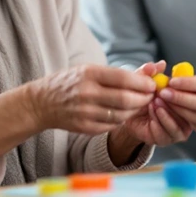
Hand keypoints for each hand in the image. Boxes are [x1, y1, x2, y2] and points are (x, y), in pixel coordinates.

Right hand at [28, 64, 155, 134]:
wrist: (43, 102)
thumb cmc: (71, 81)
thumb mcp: (90, 69)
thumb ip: (120, 72)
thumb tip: (152, 69)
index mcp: (89, 73)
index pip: (123, 79)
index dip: (142, 83)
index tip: (152, 84)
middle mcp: (86, 93)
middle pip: (126, 99)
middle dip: (144, 99)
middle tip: (151, 96)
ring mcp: (85, 112)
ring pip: (121, 115)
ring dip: (136, 110)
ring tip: (140, 104)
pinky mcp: (84, 127)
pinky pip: (112, 125)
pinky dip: (122, 120)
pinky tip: (124, 113)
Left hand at [115, 61, 191, 146]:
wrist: (128, 114)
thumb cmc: (141, 96)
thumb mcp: (144, 81)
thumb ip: (151, 72)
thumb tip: (161, 63)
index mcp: (185, 101)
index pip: (193, 98)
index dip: (184, 91)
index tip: (172, 84)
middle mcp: (185, 117)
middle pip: (188, 114)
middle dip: (174, 103)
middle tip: (161, 94)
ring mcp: (177, 130)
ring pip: (177, 125)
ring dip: (165, 113)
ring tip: (154, 103)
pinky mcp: (166, 139)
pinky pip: (166, 133)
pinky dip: (158, 122)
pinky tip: (151, 113)